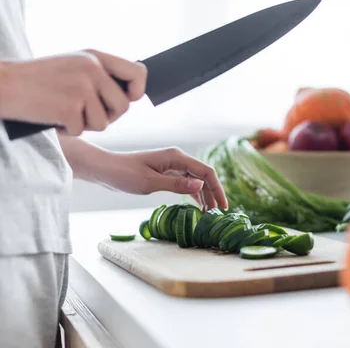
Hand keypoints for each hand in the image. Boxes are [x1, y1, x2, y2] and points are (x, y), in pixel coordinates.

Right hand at [0, 49, 146, 134]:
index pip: (138, 72)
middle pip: (123, 106)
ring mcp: (82, 88)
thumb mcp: (74, 66)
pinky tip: (53, 117)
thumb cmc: (39, 81)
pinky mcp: (70, 107)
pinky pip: (82, 131)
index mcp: (95, 57)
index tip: (129, 98)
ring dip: (86, 125)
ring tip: (64, 110)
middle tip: (84, 112)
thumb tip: (132, 97)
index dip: (137, 90)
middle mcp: (93, 69)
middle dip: (108, 116)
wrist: (4, 85)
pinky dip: (68, 130)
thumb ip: (101, 76)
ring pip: (105, 123)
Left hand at [100, 147, 227, 210]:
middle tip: (219, 213)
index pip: (206, 171)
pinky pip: (186, 182)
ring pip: (196, 180)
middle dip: (213, 193)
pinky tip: (199, 205)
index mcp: (176, 157)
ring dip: (204, 195)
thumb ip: (176, 185)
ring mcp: (172, 165)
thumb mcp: (150, 182)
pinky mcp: (166, 172)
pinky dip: (193, 193)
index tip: (223, 206)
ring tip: (210, 212)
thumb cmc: (124, 174)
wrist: (105, 169)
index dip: (217, 188)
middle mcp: (177, 159)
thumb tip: (200, 185)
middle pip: (204, 175)